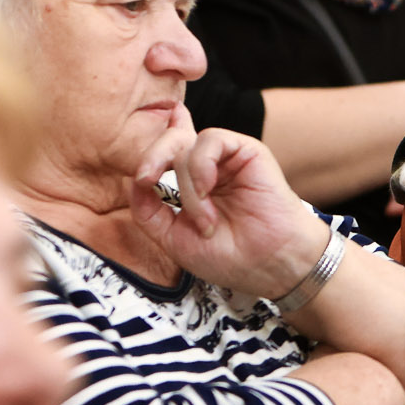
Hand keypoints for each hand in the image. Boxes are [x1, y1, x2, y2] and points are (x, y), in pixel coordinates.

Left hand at [129, 110, 330, 300]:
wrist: (269, 264)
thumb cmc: (229, 256)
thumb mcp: (173, 238)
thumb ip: (148, 210)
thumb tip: (135, 181)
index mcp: (195, 184)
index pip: (170, 152)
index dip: (154, 144)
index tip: (141, 166)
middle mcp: (211, 167)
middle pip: (171, 142)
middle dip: (151, 158)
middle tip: (145, 180)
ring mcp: (228, 159)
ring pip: (186, 146)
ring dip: (187, 186)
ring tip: (205, 220)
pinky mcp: (247, 150)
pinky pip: (211, 140)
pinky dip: (200, 167)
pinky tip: (208, 192)